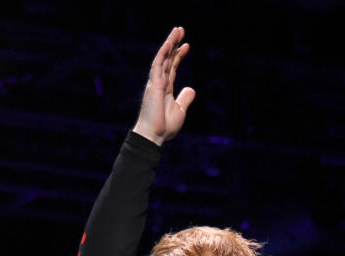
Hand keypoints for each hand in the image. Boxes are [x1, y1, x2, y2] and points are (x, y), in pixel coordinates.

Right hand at [132, 27, 195, 146]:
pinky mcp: (153, 85)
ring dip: (169, 44)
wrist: (154, 136)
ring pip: (162, 58)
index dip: (178, 56)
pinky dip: (163, 54)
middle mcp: (159, 83)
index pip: (172, 68)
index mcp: (165, 89)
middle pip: (167, 59)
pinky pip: (157, 66)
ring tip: (177, 31)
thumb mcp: (180, 110)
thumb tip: (191, 88)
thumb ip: (185, 98)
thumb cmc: (165, 127)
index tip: (186, 45)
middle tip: (180, 30)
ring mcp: (155, 83)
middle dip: (174, 44)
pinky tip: (169, 43)